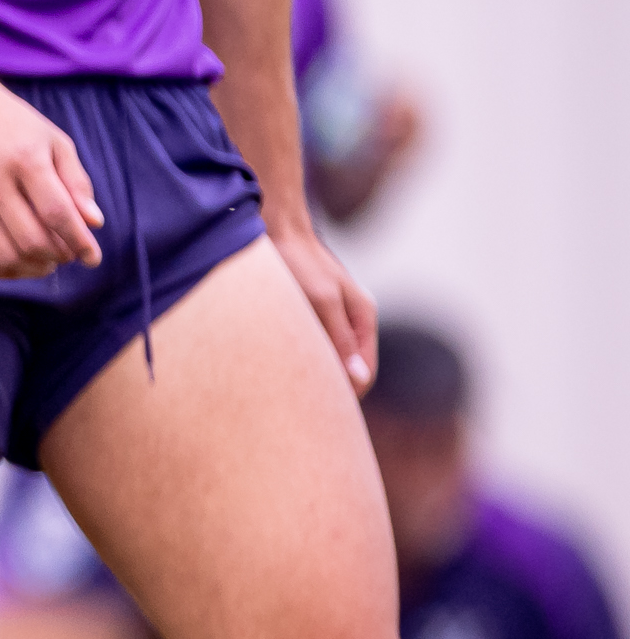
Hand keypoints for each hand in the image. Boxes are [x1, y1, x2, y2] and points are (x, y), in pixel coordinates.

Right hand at [0, 72, 104, 277]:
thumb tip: (94, 223)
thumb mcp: (54, 142)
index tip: (92, 258)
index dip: (79, 241)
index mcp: (25, 159)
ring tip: (48, 261)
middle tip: (69, 254)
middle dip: (59, 256)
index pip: (57, 213)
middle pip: (32, 239)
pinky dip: (4, 270)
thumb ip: (77, 182)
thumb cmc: (14, 126)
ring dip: (33, 267)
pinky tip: (21, 263)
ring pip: (5, 254)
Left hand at [269, 215, 377, 389]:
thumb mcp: (321, 300)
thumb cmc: (298, 261)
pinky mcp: (310, 313)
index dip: (345, 395)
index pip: (363, 374)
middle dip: (329, 388)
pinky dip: (299, 358)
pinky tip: (276, 366)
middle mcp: (351, 319)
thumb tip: (357, 379)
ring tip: (283, 388)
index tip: (318, 411)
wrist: (275, 227)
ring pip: (327, 359)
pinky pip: (310, 346)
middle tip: (297, 406)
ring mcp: (331, 316)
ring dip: (312, 373)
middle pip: (347, 370)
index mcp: (363, 317)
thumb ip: (340, 337)